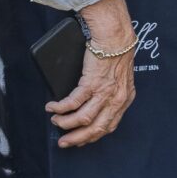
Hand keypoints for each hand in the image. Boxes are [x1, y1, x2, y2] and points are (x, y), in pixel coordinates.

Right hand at [48, 0, 136, 147]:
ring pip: (83, 119)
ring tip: (55, 120)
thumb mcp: (119, 78)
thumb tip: (89, 106)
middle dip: (76, 138)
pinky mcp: (92, 83)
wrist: (114, 35)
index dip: (92, 136)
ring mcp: (105, 92)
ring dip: (65, 123)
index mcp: (124, 99)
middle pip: (96, 128)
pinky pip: (72, 103)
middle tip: (63, 142)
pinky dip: (59, 108)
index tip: (79, 140)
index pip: (108, 126)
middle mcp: (117, 99)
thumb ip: (109, 93)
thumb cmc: (115, 52)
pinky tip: (52, 107)